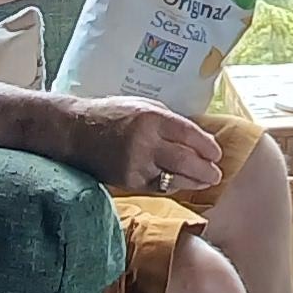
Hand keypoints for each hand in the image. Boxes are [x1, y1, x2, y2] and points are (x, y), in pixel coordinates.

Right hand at [64, 95, 223, 194]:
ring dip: (193, 181)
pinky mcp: (128, 181)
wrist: (76, 132)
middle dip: (205, 170)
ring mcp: (135, 164)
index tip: (217, 153)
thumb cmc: (113, 115)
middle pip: (185, 160)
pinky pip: (157, 187)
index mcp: (151, 118)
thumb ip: (168, 121)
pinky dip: (172, 186)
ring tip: (205, 181)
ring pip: (173, 178)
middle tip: (216, 174)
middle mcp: (144, 142)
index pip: (188, 134)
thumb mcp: (143, 105)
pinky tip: (181, 183)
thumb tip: (197, 137)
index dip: (207, 146)